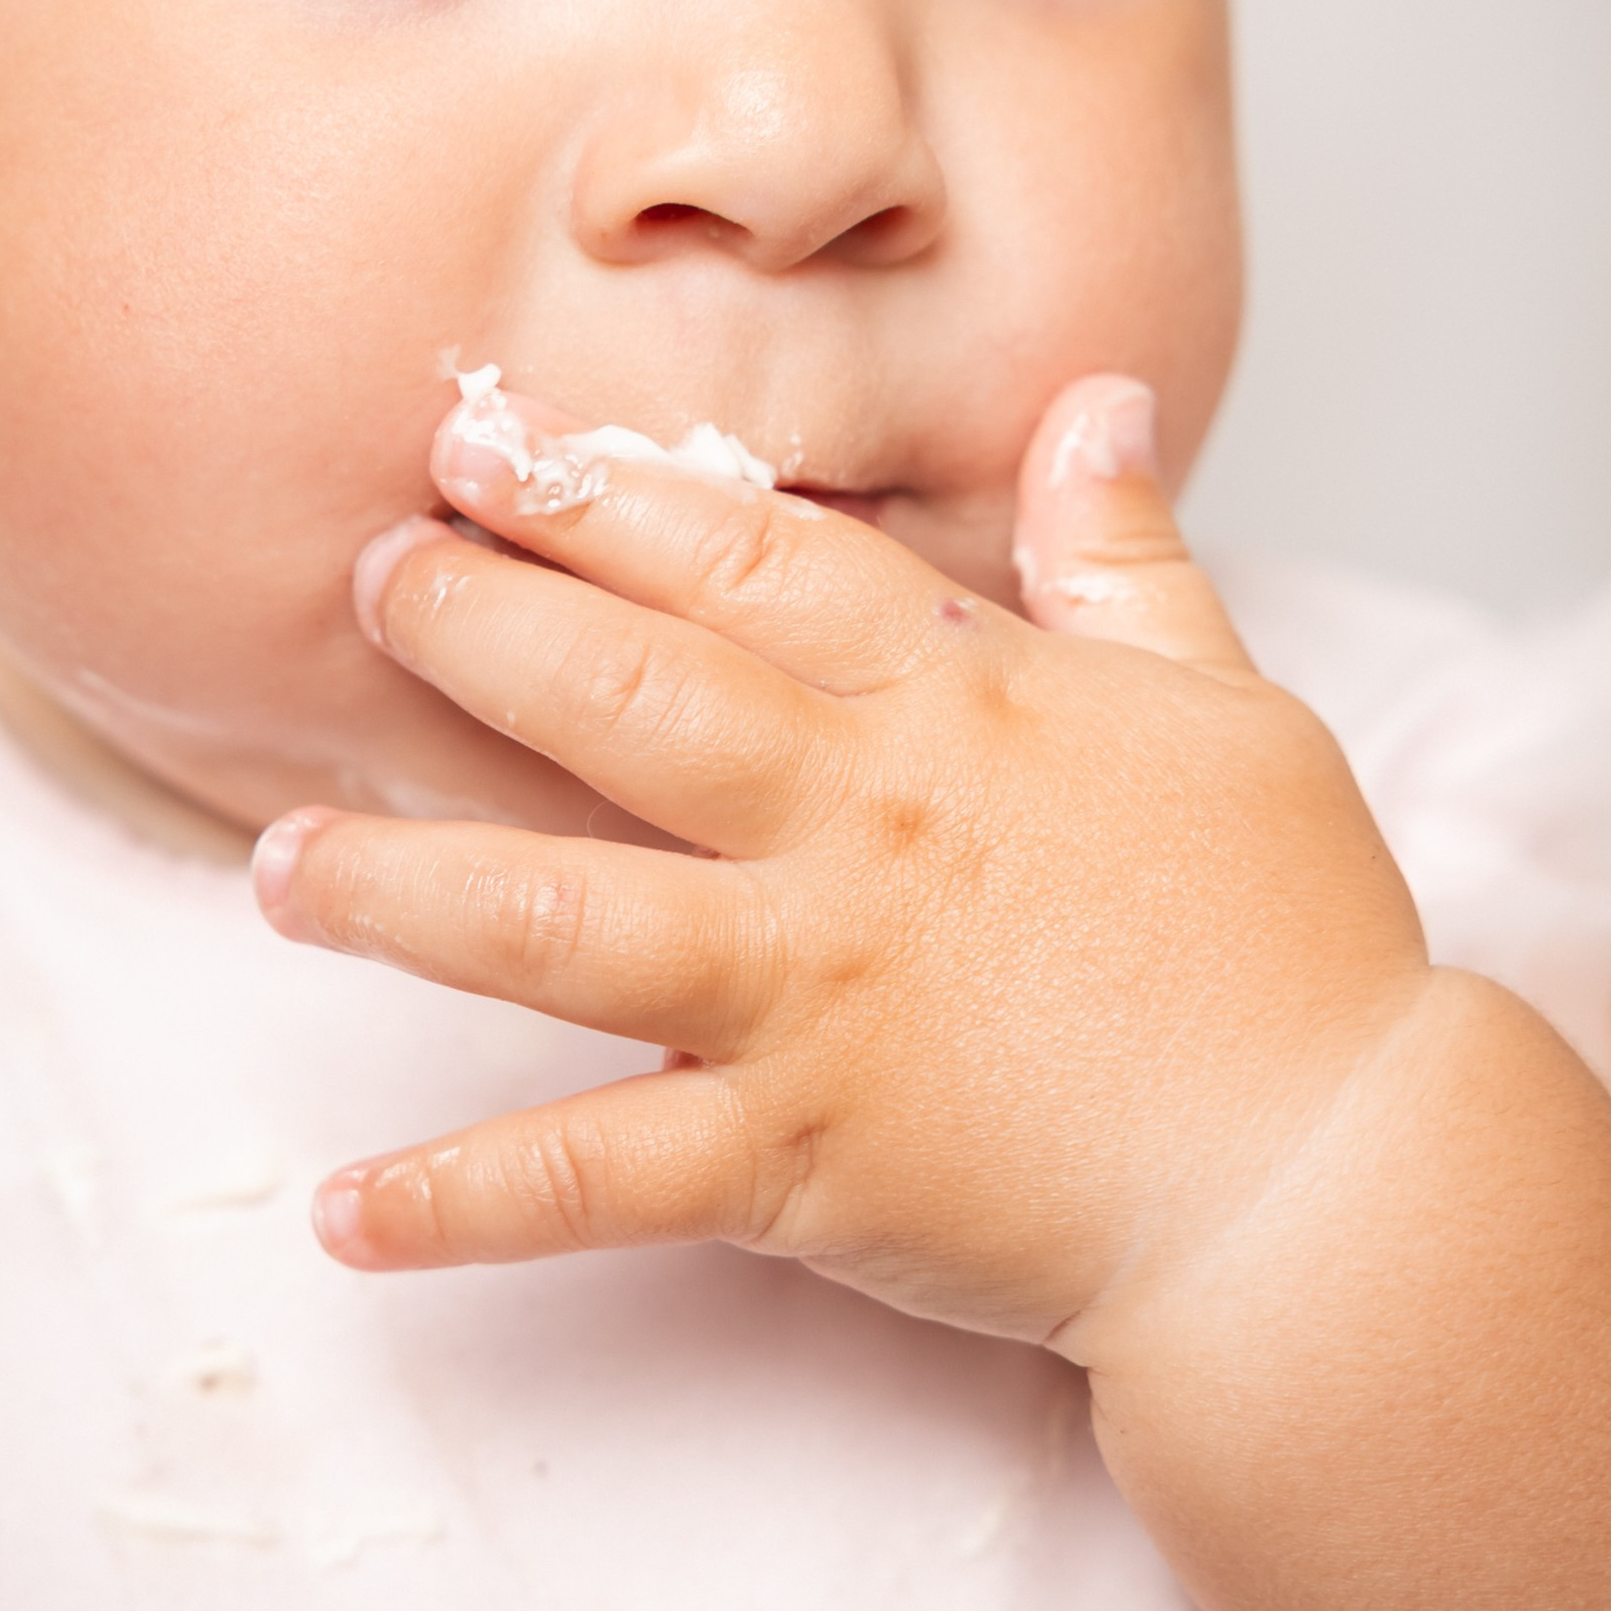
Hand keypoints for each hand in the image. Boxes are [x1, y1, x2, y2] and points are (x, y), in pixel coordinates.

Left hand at [255, 376, 1434, 1347]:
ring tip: (277, 866)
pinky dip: (467, 1201)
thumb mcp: (1227, 708)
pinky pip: (600, 1175)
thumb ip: (1128, 557)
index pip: (755, 560)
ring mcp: (817, 994)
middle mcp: (862, 829)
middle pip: (630, 697)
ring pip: (566, 918)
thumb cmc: (1290, 942)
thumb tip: (1098, 397)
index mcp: (957, 708)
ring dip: (406, 888)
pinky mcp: (801, 1159)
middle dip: (478, 628)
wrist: (1334, 1182)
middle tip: (363, 581)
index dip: (606, 491)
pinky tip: (344, 1213)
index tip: (486, 437)